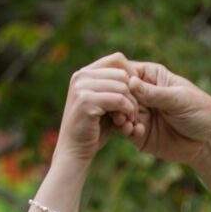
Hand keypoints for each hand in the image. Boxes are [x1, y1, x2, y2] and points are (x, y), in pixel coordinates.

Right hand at [52, 54, 147, 169]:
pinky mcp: (86, 101)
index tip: (136, 97)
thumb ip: (113, 89)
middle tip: (132, 113)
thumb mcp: (103, 105)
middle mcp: (81, 76)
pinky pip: (119, 100)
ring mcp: (82, 87)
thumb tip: (132, 77)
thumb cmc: (92, 131)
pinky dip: (127, 112)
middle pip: (122, 73)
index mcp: (84, 73)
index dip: (132, 76)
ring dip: (131, 105)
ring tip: (128, 121)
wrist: (74, 152)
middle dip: (133, 93)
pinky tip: (125, 123)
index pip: (117, 59)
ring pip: (123, 87)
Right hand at [120, 60, 210, 165]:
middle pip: (117, 91)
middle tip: (124, 109)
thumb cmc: (200, 112)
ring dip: (119, 116)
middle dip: (117, 100)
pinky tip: (136, 131)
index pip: (125, 70)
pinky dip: (126, 130)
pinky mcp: (139, 133)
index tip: (123, 88)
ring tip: (127, 122)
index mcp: (151, 77)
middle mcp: (141, 94)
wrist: (210, 141)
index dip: (119, 78)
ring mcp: (139, 113)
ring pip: (117, 111)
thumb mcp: (179, 99)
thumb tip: (130, 82)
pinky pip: (125, 130)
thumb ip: (155, 93)